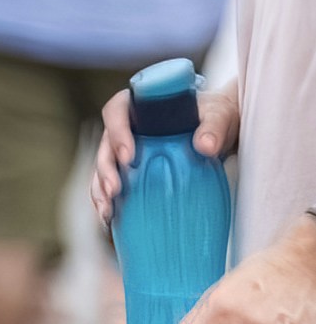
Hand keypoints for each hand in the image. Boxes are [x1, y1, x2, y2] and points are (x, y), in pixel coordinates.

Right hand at [93, 73, 241, 227]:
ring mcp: (129, 150)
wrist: (221, 131)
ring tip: (107, 211)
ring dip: (101, 189)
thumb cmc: (216, 116)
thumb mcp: (219, 116)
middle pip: (105, 145)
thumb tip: (204, 146)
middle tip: (115, 190)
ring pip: (104, 167)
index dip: (116, 133)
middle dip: (105, 169)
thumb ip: (213, 127)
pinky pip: (113, 184)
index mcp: (141, 105)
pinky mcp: (135, 171)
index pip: (116, 112)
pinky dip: (109, 201)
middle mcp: (128, 127)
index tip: (128, 156)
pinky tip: (111, 218)